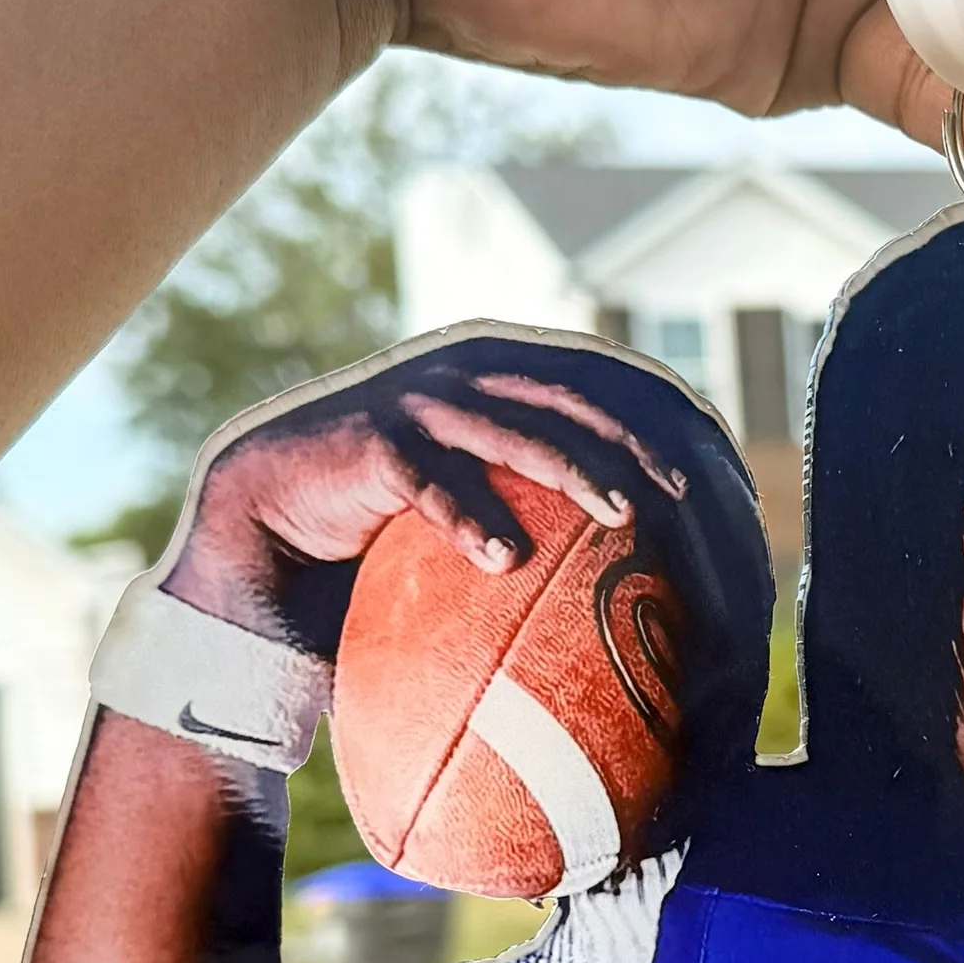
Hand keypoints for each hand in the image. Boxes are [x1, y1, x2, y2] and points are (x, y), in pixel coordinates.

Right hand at [172, 343, 685, 655]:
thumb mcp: (458, 512)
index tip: (699, 471)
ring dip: (573, 471)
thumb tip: (598, 584)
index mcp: (490, 382)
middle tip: (676, 495)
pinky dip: (470, 516)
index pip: (585, 392)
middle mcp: (461, 378)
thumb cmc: (374, 533)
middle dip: (629, 444)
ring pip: (515, 432)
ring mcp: (416, 404)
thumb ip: (519, 518)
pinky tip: (503, 557)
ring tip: (621, 516)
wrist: (265, 522)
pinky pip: (432, 482)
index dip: (642, 421)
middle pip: (568, 402)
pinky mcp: (374, 441)